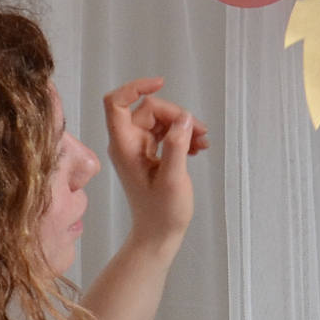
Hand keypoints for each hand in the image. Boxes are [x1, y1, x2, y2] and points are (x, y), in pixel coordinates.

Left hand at [102, 76, 205, 247]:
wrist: (159, 235)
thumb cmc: (162, 212)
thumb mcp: (173, 178)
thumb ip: (177, 146)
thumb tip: (184, 118)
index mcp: (124, 146)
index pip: (116, 103)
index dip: (136, 87)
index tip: (161, 84)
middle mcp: (127, 143)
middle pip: (148, 110)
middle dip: (176, 115)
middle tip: (200, 133)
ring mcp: (138, 148)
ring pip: (160, 120)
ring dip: (183, 126)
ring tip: (203, 143)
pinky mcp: (149, 154)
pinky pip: (165, 133)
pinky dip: (182, 136)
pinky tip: (198, 148)